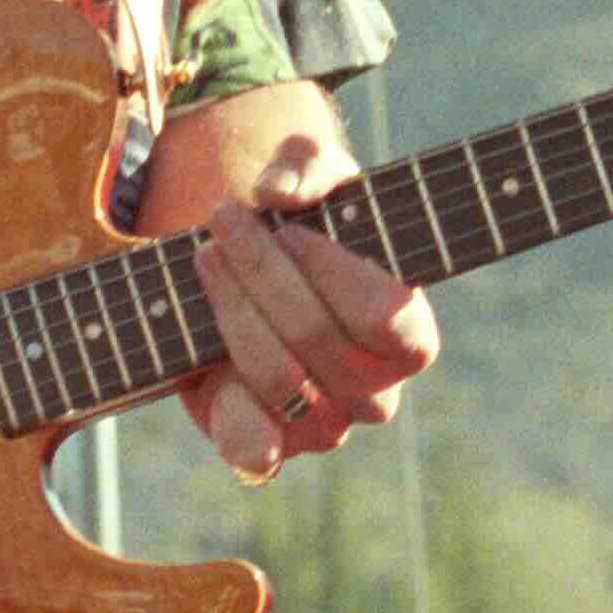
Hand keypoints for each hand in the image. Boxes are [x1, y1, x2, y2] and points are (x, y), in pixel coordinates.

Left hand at [186, 146, 440, 483]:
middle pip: (316, 336)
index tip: (287, 225)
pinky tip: (203, 365)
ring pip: (275, 374)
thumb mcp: (312, 176)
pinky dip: (228, 412)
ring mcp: (324, 426)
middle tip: (225, 219)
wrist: (250, 274)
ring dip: (231, 306)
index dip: (330, 268)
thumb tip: (279, 193)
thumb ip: (307, 165)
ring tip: (206, 255)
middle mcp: (376, 394)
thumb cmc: (302, 224)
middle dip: (261, 269)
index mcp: (409, 336)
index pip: (385, 316)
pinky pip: (252, 445)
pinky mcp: (270, 447)